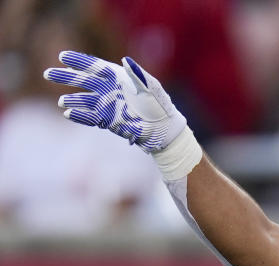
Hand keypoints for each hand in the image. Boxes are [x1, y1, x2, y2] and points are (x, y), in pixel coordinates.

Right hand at [44, 51, 185, 152]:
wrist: (163, 129)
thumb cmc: (160, 105)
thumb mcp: (152, 88)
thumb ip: (138, 74)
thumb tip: (125, 60)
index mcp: (118, 77)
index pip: (94, 66)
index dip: (78, 61)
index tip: (62, 56)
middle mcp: (109, 89)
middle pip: (82, 80)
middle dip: (65, 77)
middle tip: (48, 74)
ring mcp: (107, 105)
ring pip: (83, 100)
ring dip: (71, 99)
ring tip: (62, 101)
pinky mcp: (108, 120)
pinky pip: (89, 117)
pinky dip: (79, 115)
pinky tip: (68, 114)